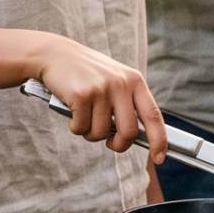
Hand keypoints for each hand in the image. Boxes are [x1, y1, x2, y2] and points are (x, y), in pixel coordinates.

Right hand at [34, 38, 166, 161]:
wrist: (55, 54)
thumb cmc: (86, 73)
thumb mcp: (115, 80)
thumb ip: (127, 102)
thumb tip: (135, 136)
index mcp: (134, 80)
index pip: (153, 115)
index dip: (159, 140)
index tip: (159, 158)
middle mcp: (121, 84)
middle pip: (128, 132)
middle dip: (118, 145)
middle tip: (110, 143)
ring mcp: (101, 89)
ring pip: (101, 133)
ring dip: (90, 133)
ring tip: (84, 116)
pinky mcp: (81, 95)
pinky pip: (81, 128)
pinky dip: (75, 126)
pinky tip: (72, 111)